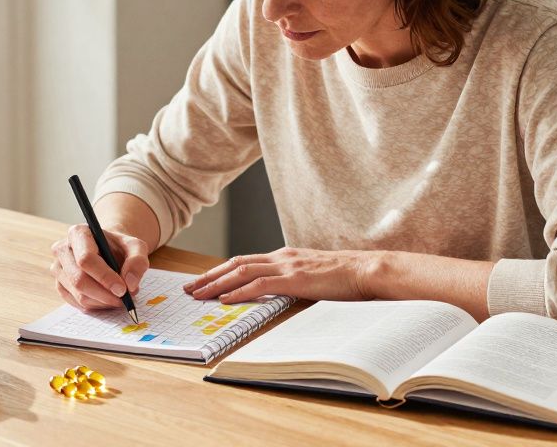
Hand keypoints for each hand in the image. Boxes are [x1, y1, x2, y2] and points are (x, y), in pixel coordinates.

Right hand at [50, 224, 150, 311]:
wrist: (108, 250)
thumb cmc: (119, 247)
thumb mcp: (136, 247)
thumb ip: (137, 261)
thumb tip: (130, 284)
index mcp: (78, 233)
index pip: (86, 259)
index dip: (104, 277)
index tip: (122, 289)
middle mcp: (63, 249)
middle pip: (79, 279)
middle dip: (104, 294)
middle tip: (123, 300)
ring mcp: (58, 268)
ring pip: (78, 295)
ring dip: (102, 302)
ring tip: (119, 299)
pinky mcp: (59, 285)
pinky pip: (76, 303)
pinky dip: (96, 306)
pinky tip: (107, 300)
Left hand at [182, 247, 382, 303]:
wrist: (367, 270)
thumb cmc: (345, 277)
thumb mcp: (313, 276)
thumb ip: (295, 280)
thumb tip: (280, 293)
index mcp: (285, 256)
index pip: (245, 261)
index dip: (222, 271)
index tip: (204, 281)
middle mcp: (281, 257)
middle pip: (236, 263)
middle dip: (210, 275)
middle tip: (189, 287)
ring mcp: (287, 266)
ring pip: (241, 271)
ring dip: (216, 283)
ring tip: (198, 294)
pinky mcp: (294, 279)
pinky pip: (259, 285)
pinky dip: (238, 291)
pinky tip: (224, 299)